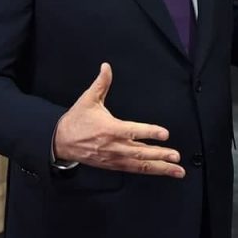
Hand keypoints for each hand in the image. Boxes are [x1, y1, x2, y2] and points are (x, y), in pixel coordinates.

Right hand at [53, 63, 183, 176]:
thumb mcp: (88, 99)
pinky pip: (133, 169)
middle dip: (160, 155)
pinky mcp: (113, 165)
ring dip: (160, 168)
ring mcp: (114, 157)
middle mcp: (114, 146)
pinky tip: (162, 171)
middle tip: (176, 155)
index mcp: (109, 129)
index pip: (133, 131)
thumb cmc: (76, 120)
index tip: (165, 134)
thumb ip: (101, 83)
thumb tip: (106, 66)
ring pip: (139, 165)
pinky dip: (149, 171)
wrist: (60, 142)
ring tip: (177, 170)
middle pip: (140, 152)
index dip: (150, 132)